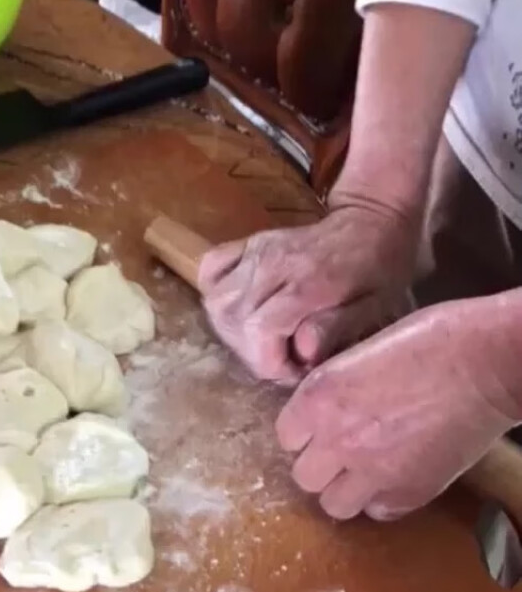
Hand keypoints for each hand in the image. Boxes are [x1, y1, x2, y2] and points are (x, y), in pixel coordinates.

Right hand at [198, 203, 415, 383]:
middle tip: (282, 358)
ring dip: (233, 331)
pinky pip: (211, 270)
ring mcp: (256, 250)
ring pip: (216, 302)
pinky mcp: (247, 244)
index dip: (272, 364)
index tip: (296, 371)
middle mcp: (273, 264)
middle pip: (233, 321)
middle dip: (253, 353)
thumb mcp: (372, 307)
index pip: (259, 331)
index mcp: (307, 282)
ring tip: (263, 339)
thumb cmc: (378, 271)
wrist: (371, 220)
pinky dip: (217, 296)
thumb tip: (302, 353)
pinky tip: (240, 310)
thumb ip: (336, 329)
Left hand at [277, 296, 521, 520]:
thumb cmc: (433, 339)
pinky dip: (383, 499)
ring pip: (334, 504)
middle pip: (304, 476)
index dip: (305, 432)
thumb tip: (325, 408)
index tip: (323, 425)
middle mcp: (337, 440)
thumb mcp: (362, 350)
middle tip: (345, 448)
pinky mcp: (409, 493)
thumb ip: (334, 386)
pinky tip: (398, 474)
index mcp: (319, 397)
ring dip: (346, 489)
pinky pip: (378, 511)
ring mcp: (372, 472)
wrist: (488, 363)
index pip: (286, 436)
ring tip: (367, 469)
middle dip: (322, 463)